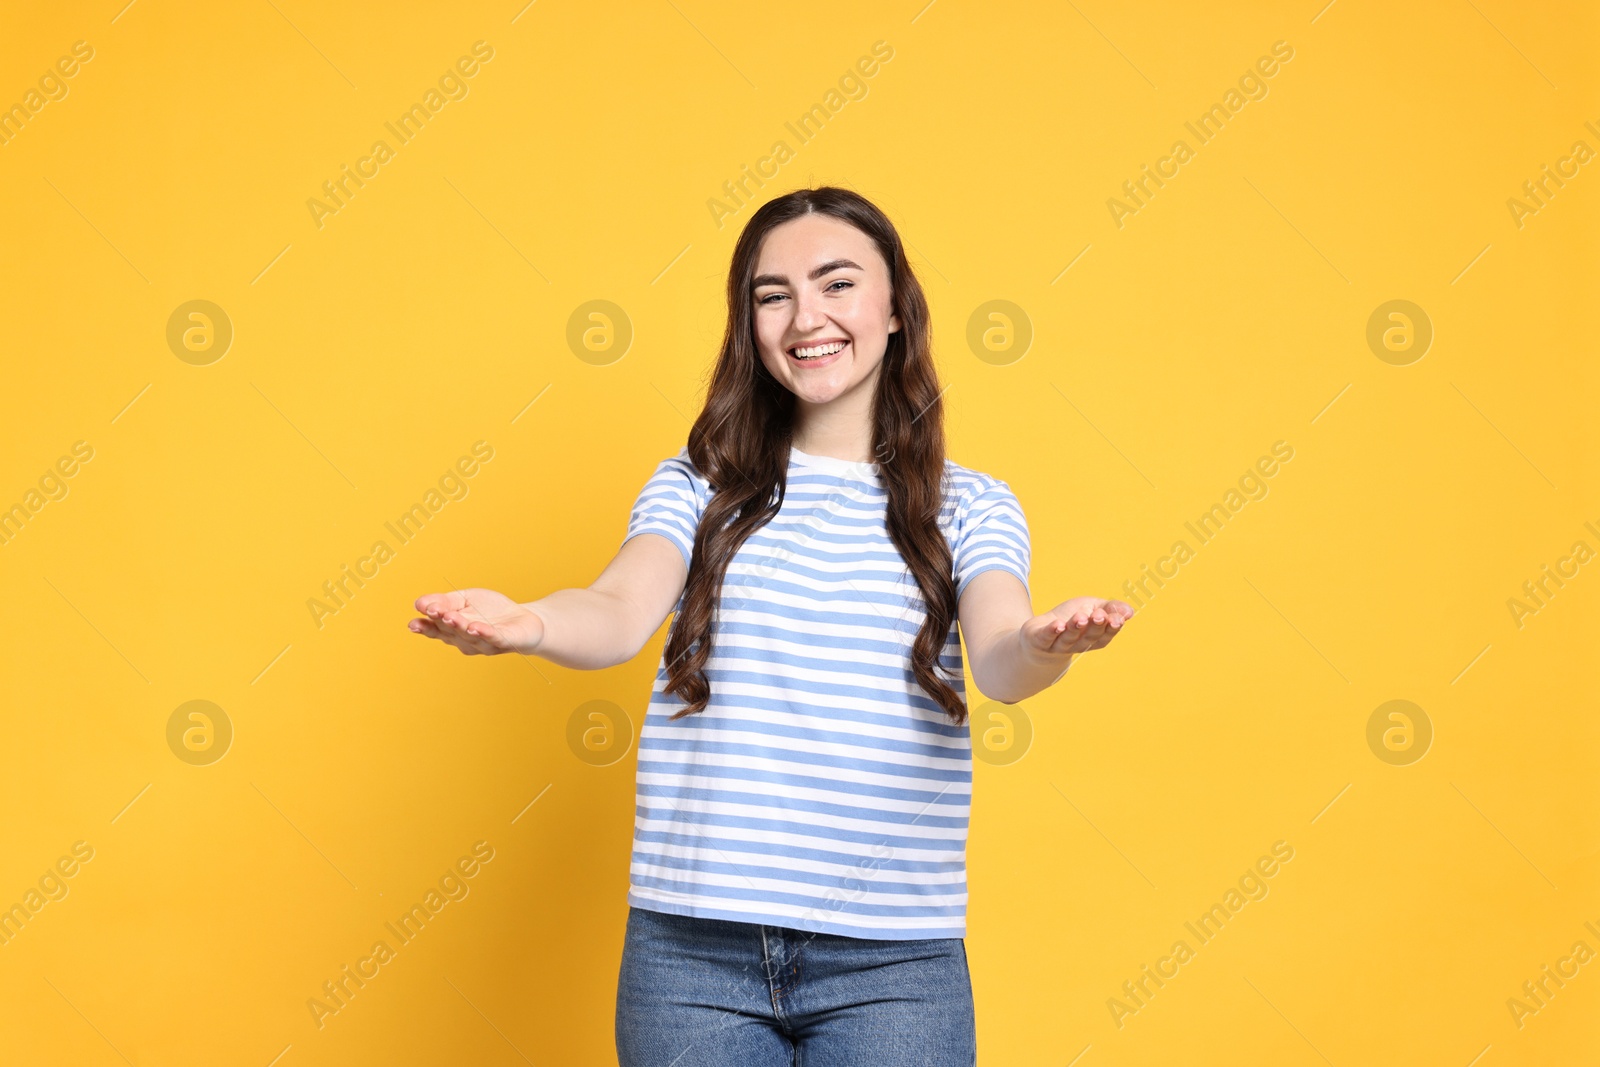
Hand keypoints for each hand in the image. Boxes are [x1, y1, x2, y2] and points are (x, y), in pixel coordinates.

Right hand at [408, 588, 544, 655]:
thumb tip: (420, 603)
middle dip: (441, 621)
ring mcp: (485, 643)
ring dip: (460, 626)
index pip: (436, 630)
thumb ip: (444, 601)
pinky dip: (484, 633)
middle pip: (451, 631)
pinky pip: (493, 638)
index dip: (425, 628)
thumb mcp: (465, 600)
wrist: (524, 620)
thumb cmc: (491, 611)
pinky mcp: (505, 641)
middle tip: (433, 611)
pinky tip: (476, 627)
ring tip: (451, 617)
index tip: (413, 623)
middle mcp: (467, 640)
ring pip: (470, 635)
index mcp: (454, 631)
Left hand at [1022, 597, 1133, 657]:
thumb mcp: (1094, 608)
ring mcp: (1058, 644)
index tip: (1117, 619)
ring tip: (1080, 617)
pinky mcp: (1040, 640)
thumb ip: (1111, 608)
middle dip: (1094, 626)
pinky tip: (1058, 625)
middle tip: (1099, 615)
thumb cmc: (1072, 618)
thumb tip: (1130, 612)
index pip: (1105, 635)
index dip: (1111, 627)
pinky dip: (1052, 631)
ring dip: (1075, 627)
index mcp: (1094, 638)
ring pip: (1068, 638)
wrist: (1040, 634)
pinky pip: (1047, 637)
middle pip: (1088, 636)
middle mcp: (1077, 644)